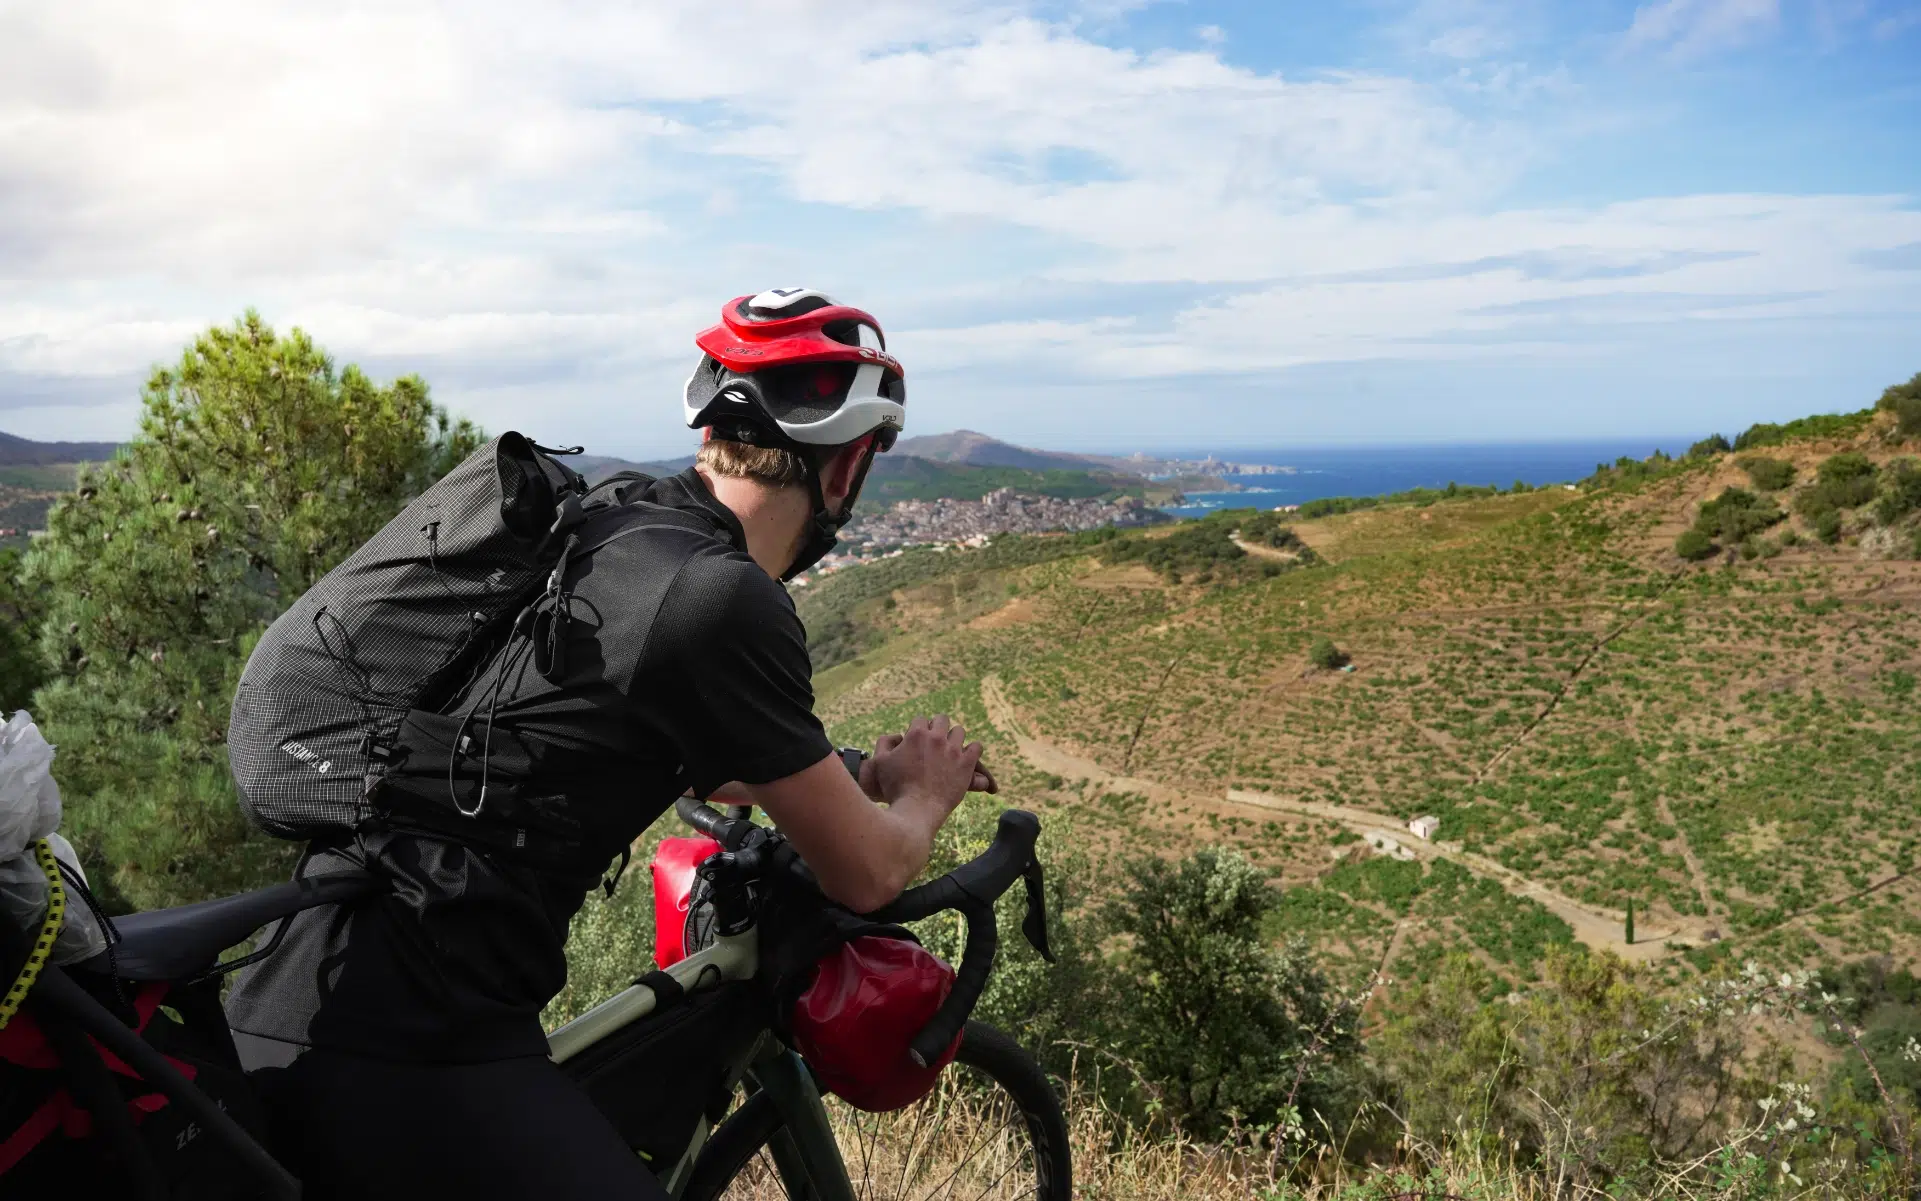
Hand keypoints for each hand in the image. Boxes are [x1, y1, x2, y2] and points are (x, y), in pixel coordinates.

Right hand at [861, 730, 996, 796]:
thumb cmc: (895, 789)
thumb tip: (896, 735)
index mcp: (916, 735)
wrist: (915, 810)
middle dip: (937, 728)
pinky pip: (977, 747)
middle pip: (942, 720)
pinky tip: (966, 758)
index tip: (919, 740)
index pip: (921, 720)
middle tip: (935, 742)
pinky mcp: (966, 764)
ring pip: (960, 731)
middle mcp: (936, 738)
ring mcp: (953, 750)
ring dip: (954, 738)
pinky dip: (972, 750)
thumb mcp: (880, 762)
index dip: (918, 729)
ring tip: (950, 749)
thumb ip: (884, 743)